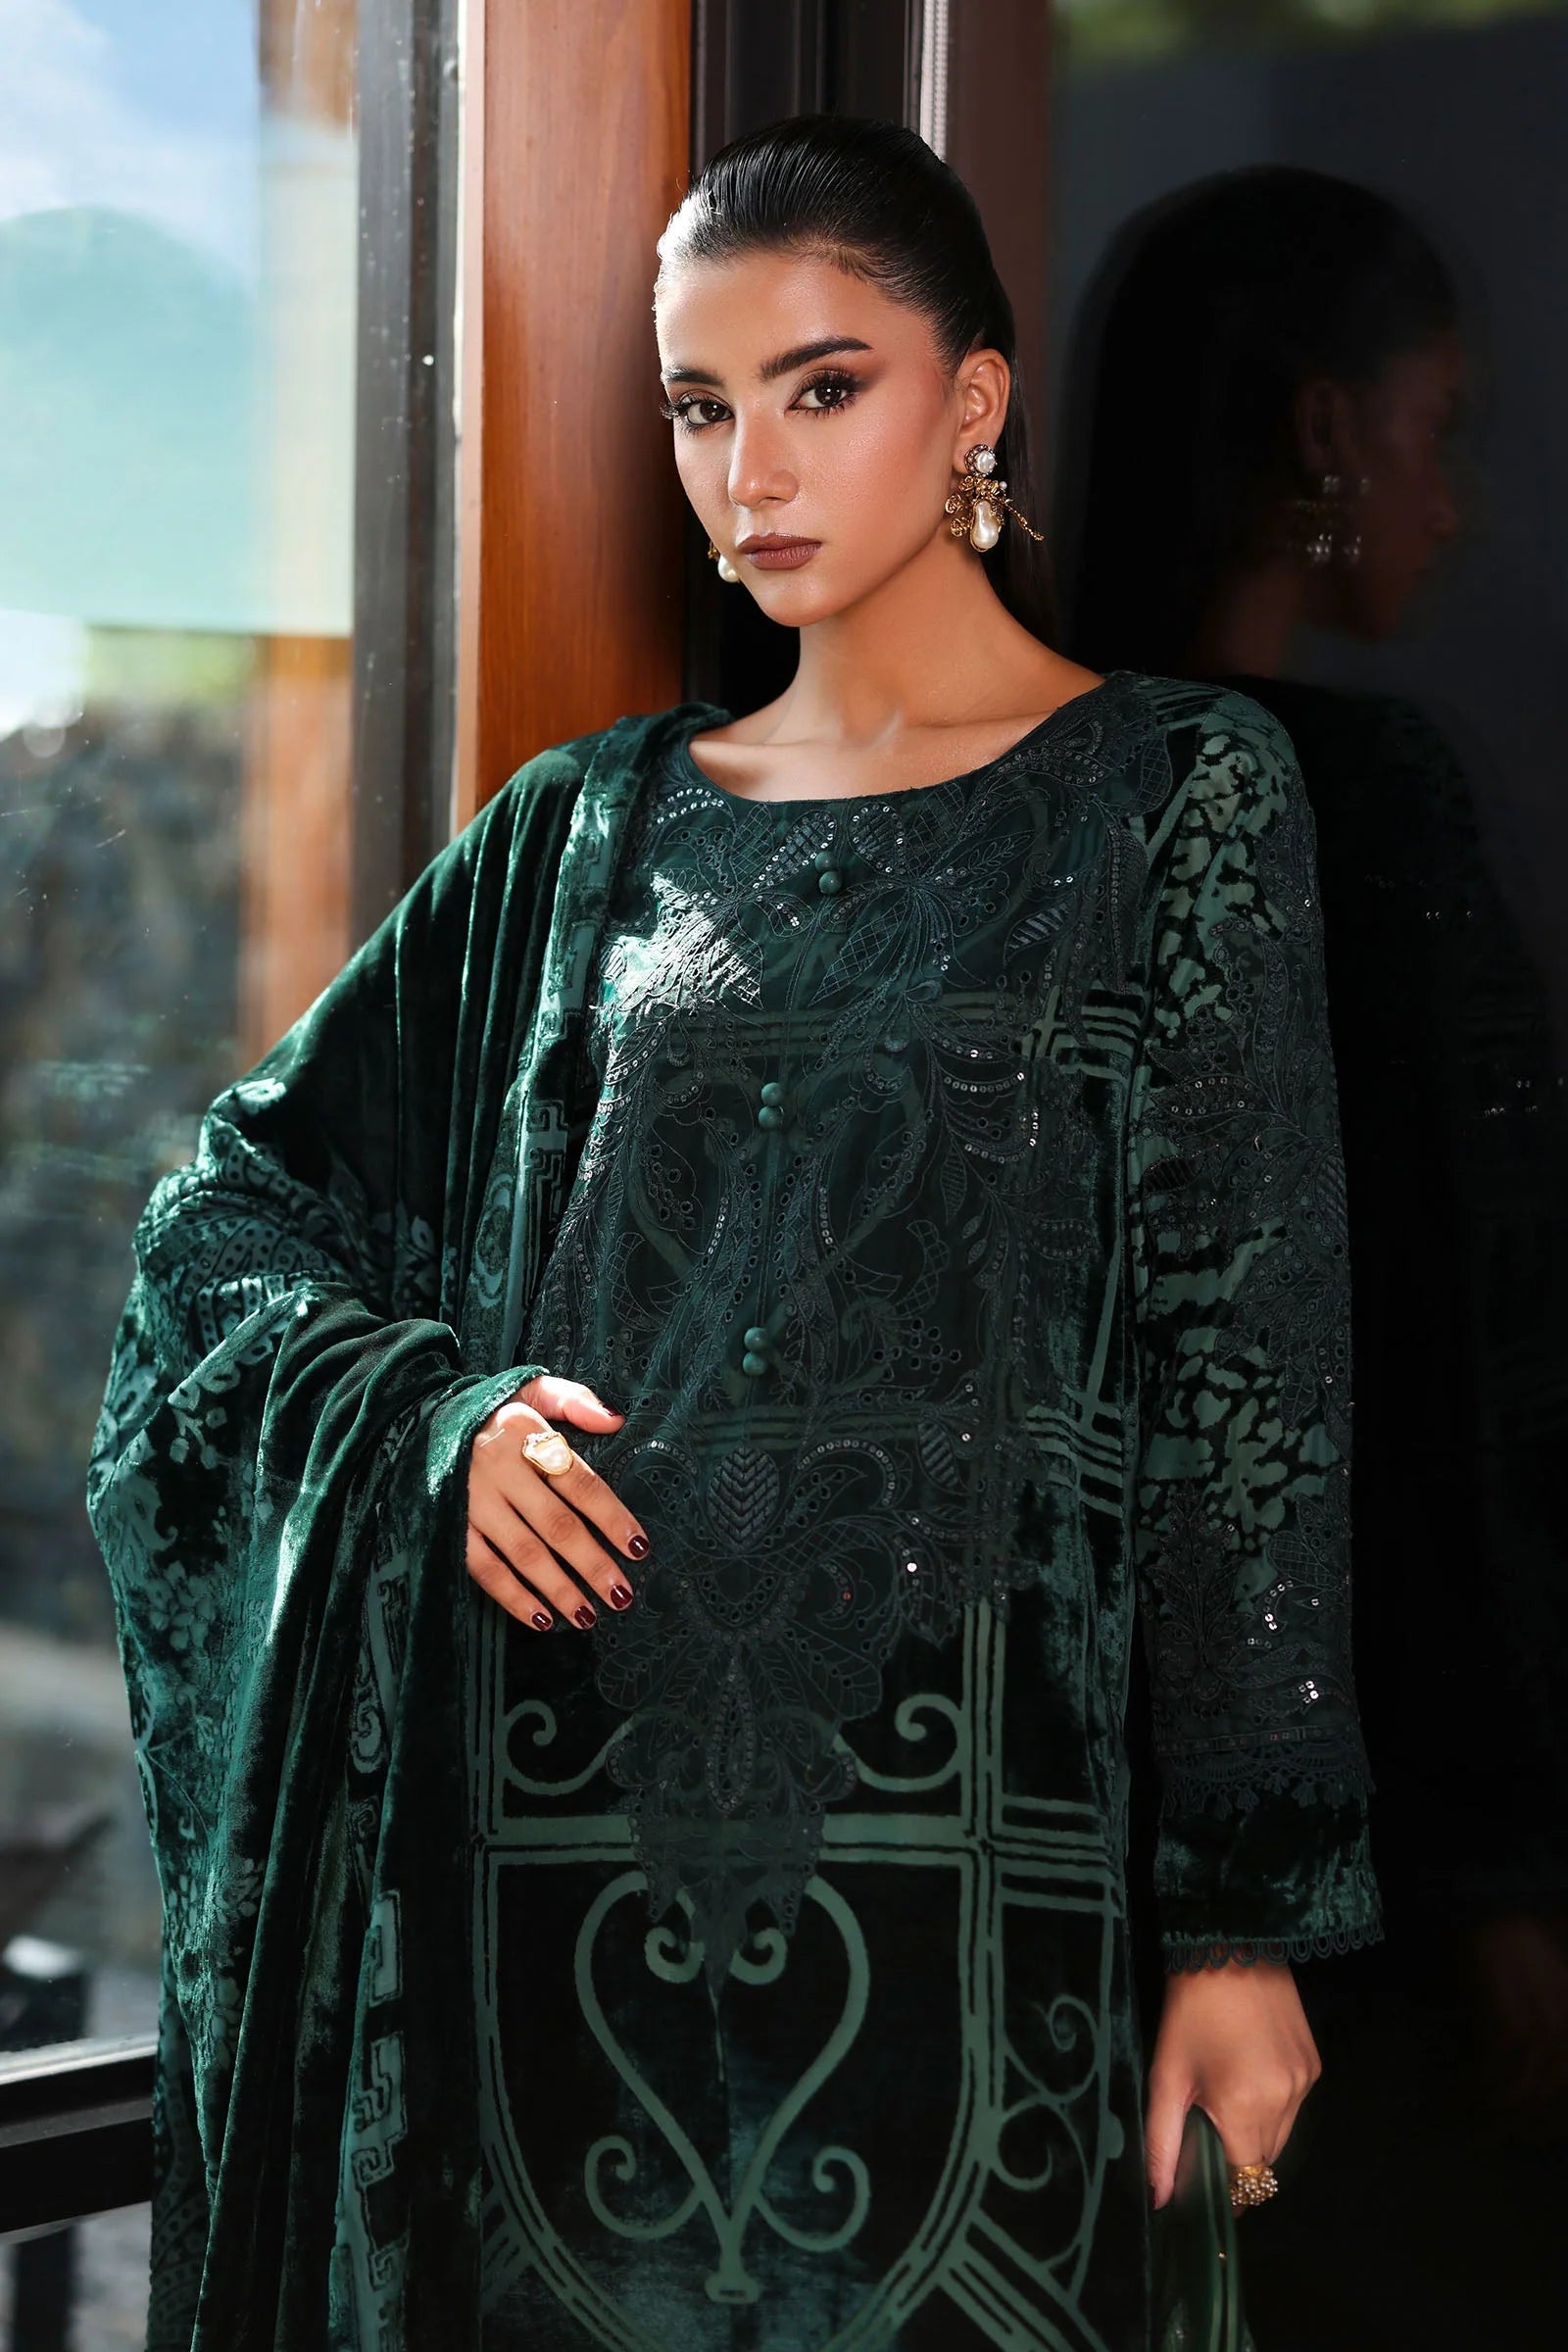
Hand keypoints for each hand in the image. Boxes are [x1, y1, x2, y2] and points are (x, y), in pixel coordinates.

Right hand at [465, 1374, 649, 1632]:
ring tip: (589, 1616)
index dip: (612, 1517)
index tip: (638, 1548)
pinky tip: (542, 1618)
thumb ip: (575, 1401)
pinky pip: (484, 1568)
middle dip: (592, 1564)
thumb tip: (616, 1421)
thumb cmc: (490, 1410)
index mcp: (524, 1432)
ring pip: (524, 1552)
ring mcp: (470, 1500)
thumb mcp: (530, 1387)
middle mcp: (498, 1468)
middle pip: (556, 1524)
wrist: (419, 1419)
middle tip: (621, 1595)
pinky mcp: (448, 1526)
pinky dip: (514, 1597)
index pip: (580, 1482)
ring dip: (559, 1588)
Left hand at [1145, 1957, 1320, 2207]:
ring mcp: (1304, 2082)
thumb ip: (1162, 2143)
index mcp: (1246, 2109)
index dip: (1224, 2188)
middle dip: (1237, 2156)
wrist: (1230, 1947)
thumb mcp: (1166, 2076)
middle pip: (1264, 2161)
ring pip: (1282, 2136)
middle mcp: (1285, 2101)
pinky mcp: (1314, 2065)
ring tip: (1227, 2095)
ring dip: (1256, 2131)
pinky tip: (1249, 2074)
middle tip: (1208, 2129)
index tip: (1204, 2179)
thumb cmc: (1189, 2011)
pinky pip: (1294, 2105)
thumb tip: (1159, 2200)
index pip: (1245, 2181)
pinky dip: (1273, 2104)